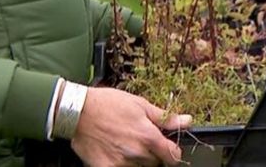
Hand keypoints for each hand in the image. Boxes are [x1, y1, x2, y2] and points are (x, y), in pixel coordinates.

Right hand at [69, 87, 190, 166]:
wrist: (78, 111)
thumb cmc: (108, 104)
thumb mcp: (140, 105)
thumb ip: (165, 117)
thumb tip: (187, 121)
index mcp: (148, 136)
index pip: (173, 156)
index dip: (172, 151)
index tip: (167, 146)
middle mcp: (137, 152)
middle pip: (155, 162)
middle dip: (152, 152)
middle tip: (140, 139)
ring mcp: (121, 162)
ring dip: (136, 158)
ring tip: (124, 142)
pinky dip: (120, 163)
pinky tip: (114, 151)